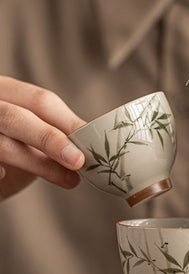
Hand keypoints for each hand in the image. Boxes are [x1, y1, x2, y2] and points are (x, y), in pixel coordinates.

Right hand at [0, 76, 84, 199]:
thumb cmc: (14, 147)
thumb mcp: (35, 136)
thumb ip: (58, 135)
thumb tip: (95, 147)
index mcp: (8, 93)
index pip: (40, 101)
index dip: (68, 123)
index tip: (93, 143)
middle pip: (17, 117)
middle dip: (51, 139)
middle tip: (78, 161)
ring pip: (2, 142)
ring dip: (38, 164)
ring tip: (68, 180)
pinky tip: (4, 176)